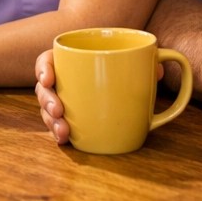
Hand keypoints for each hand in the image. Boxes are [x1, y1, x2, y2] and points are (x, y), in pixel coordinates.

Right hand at [35, 50, 165, 145]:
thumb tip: (157, 71)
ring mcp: (63, 101)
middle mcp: (62, 81)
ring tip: (63, 131)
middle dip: (48, 101)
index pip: (48, 60)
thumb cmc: (121, 66)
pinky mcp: (69, 119)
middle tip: (59, 110)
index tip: (48, 78)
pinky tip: (64, 140)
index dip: (44, 68)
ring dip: (51, 122)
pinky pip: (57, 126)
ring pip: (47, 110)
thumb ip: (143, 64)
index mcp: (69, 61)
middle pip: (44, 89)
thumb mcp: (130, 62)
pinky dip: (58, 134)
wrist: (120, 83)